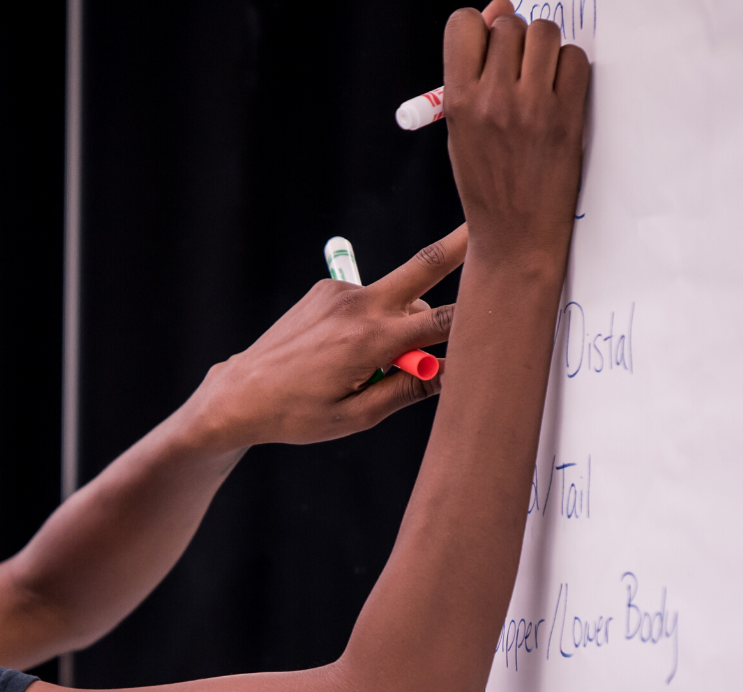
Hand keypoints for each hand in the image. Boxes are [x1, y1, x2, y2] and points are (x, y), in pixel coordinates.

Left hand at [190, 225, 467, 448]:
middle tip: (488, 223)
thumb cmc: (297, 413)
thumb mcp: (356, 417)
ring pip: (397, 298)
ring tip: (372, 364)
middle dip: (459, 246)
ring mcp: (340, 293)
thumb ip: (407, 391)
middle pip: (422, 269)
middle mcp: (357, 307)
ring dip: (403, 321)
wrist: (240, 393)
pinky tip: (347, 349)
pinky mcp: (327, 288)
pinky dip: (374, 319)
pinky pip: (369, 300)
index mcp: (369, 341)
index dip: (474, 319)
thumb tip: (450, 374)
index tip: (502, 304)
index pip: (441, 322)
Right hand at [443, 1, 589, 271]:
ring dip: (545, 48)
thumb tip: (498, 9)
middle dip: (515, 40)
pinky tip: (560, 94)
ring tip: (539, 80)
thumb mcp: (461, 129)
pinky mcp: (567, 117)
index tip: (487, 47)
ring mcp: (532, 107)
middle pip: (509, 25)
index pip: (464, 23)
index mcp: (458, 101)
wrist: (516, 237)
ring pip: (545, 33)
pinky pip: (575, 60)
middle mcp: (493, 99)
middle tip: (517, 72)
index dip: (479, 28)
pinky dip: (569, 69)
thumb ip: (473, 71)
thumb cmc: (487, 184)